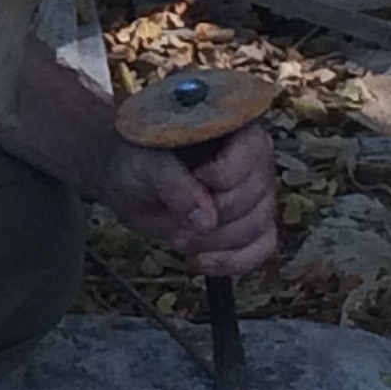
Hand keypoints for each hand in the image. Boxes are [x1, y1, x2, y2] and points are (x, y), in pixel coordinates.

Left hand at [99, 123, 278, 275]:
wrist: (128, 182)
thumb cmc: (137, 159)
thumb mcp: (145, 164)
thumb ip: (173, 185)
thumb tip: (207, 220)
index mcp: (233, 128)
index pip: (251, 155)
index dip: (222, 177)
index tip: (193, 181)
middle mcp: (254, 158)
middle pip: (257, 198)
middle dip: (215, 221)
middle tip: (176, 229)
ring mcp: (257, 192)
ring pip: (260, 226)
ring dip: (218, 243)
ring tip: (179, 241)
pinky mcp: (252, 223)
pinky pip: (262, 247)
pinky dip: (234, 261)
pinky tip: (200, 261)